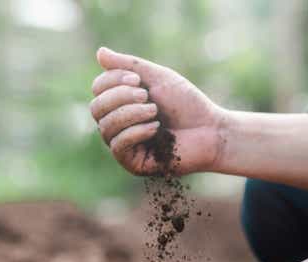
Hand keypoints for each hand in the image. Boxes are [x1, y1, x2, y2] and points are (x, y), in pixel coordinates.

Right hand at [89, 47, 226, 175]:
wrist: (211, 130)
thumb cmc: (186, 104)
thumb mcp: (157, 77)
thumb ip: (128, 65)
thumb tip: (99, 53)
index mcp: (121, 103)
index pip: (98, 89)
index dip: (112, 81)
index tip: (138, 79)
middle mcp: (117, 124)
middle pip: (96, 108)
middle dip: (120, 98)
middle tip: (146, 96)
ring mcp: (123, 145)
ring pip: (106, 127)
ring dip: (131, 114)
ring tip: (154, 112)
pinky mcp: (132, 163)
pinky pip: (118, 146)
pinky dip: (135, 132)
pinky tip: (156, 128)